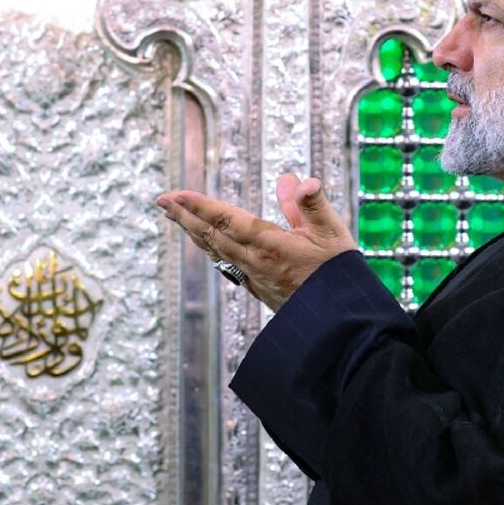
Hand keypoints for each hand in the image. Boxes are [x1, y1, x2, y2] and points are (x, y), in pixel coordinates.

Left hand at [155, 173, 356, 310]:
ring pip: (216, 251)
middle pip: (211, 236)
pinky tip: (206, 243)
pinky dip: (210, 248)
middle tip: (161, 200)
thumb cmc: (339, 276)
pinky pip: (226, 264)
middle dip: (184, 216)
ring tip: (175, 216)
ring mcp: (254, 278)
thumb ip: (312, 204)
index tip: (177, 195)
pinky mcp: (258, 288)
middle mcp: (256, 263)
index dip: (200, 207)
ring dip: (193, 231)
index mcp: (271, 246)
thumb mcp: (333, 234)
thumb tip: (297, 180)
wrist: (342, 324)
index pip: (228, 221)